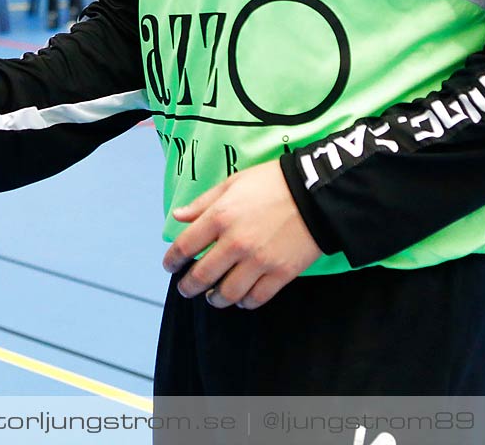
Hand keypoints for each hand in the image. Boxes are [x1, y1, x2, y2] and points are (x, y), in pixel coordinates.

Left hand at [160, 160, 320, 310]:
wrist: (316, 194)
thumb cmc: (272, 183)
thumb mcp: (233, 183)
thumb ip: (203, 203)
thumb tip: (178, 216)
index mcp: (220, 217)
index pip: (185, 246)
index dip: (172, 260)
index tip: (169, 267)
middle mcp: (235, 243)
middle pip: (202, 275)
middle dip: (188, 286)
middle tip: (185, 289)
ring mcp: (259, 261)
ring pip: (228, 293)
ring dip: (215, 299)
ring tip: (212, 297)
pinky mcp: (281, 274)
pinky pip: (257, 298)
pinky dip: (245, 302)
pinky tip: (241, 299)